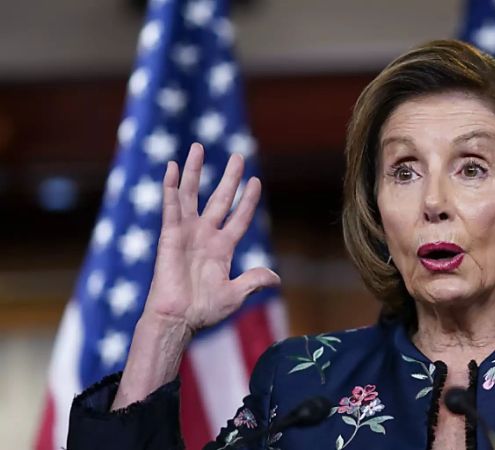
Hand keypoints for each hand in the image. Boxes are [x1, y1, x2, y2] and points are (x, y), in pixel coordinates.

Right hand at [144, 143, 280, 333]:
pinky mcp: (169, 235)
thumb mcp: (235, 294)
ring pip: (192, 195)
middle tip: (238, 156)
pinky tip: (172, 167)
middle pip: (220, 198)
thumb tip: (275, 278)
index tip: (255, 181)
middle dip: (229, 178)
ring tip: (198, 147)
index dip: (247, 200)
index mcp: (222, 247)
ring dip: (195, 171)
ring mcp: (187, 233)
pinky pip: (170, 206)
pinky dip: (171, 186)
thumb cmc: (204, 311)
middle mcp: (205, 235)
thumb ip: (254, 280)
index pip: (239, 217)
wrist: (178, 319)